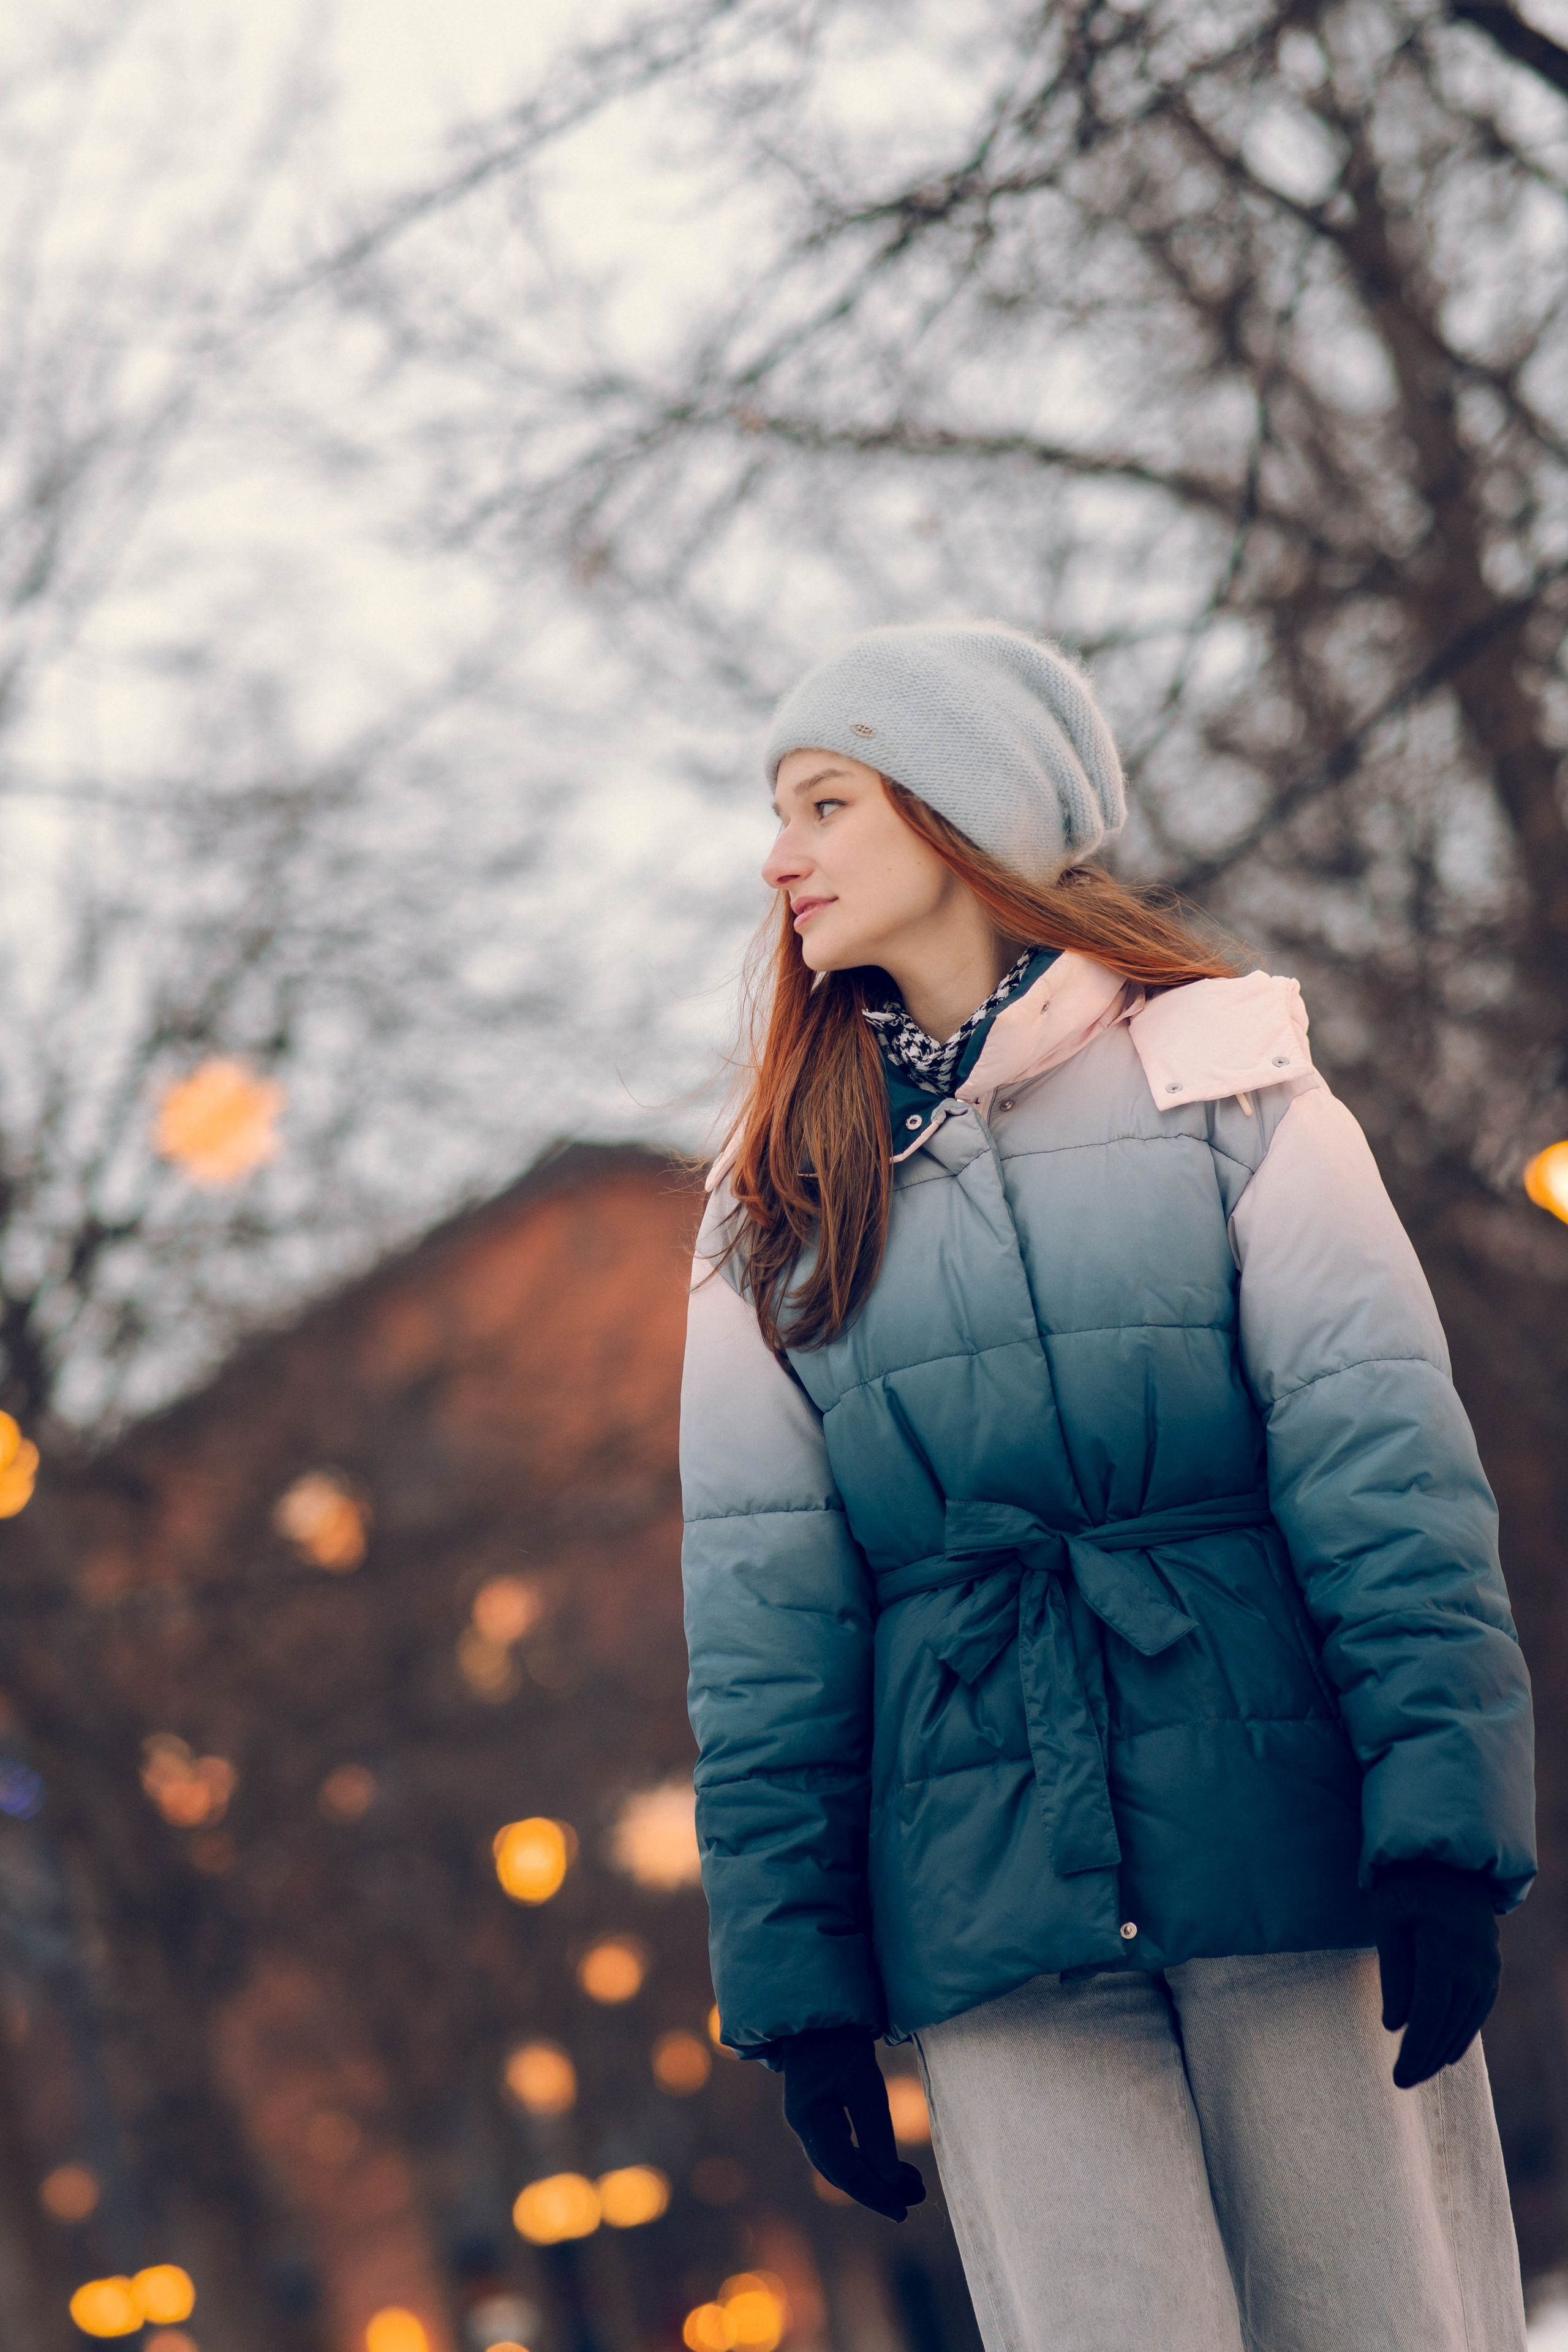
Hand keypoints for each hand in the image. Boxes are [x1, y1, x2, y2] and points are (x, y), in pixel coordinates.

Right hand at [775, 2027, 926, 2220]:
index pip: (845, 2171)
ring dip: (878, 2176)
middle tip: (917, 2198)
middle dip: (880, 2189)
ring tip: (915, 2185)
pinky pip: (845, 2148)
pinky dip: (870, 2159)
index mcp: (810, 2120)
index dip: (875, 2194)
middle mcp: (804, 2126)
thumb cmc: (841, 2041)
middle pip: (842, 2172)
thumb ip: (876, 2131)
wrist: (820, 2011)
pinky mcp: (821, 2113)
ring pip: (844, 2163)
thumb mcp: (864, 2081)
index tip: (903, 2210)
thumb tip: (890, 2180)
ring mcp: (810, 2120)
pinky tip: (895, 2167)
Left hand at [1371, 1862, 1500, 2089]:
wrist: (1449, 1860)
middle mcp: (1473, 1963)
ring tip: (1419, 2071)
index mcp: (1443, 1948)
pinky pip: (1478, 2009)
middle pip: (1449, 2023)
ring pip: (1466, 2021)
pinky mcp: (1491, 1968)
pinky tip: (1446, 2051)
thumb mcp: (1387, 1918)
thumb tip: (1393, 2025)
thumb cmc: (1406, 1886)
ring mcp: (1487, 1966)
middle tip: (1402, 2081)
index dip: (1415, 2048)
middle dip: (1426, 2057)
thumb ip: (1393, 1971)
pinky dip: (1462, 2032)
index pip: (1428, 2012)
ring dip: (1443, 2050)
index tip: (1397, 2076)